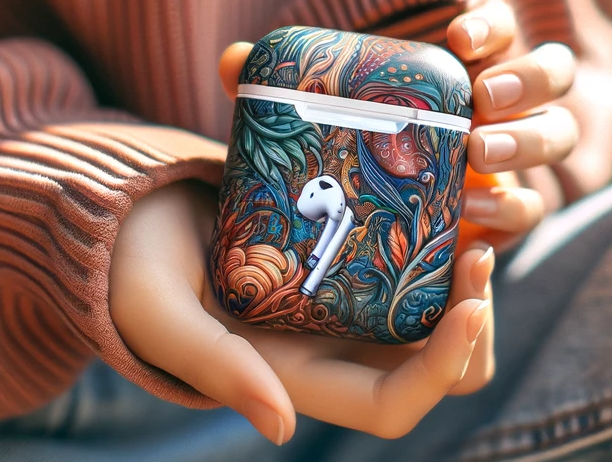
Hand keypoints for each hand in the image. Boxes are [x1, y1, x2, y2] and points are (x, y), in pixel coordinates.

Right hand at [109, 48, 494, 445]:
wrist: (133, 215)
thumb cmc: (137, 270)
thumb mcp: (162, 315)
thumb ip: (215, 368)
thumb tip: (283, 429)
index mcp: (297, 374)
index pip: (393, 403)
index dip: (444, 366)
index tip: (472, 301)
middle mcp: (333, 343)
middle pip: (437, 362)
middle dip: (474, 316)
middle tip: (478, 247)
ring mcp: (342, 294)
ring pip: (435, 307)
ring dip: (464, 274)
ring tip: (473, 210)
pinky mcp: (343, 246)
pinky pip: (410, 252)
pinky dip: (435, 230)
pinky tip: (443, 183)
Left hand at [290, 0, 611, 202]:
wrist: (368, 219)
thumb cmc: (352, 142)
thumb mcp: (321, 110)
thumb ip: (284, 85)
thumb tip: (234, 59)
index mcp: (468, 64)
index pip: (499, 27)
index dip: (491, 25)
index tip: (458, 37)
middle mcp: (502, 105)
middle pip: (552, 73)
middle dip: (527, 78)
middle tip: (480, 99)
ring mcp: (512, 158)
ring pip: (559, 134)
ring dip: (530, 139)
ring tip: (478, 151)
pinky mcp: (506, 212)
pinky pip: (534, 207)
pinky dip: (513, 207)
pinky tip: (473, 211)